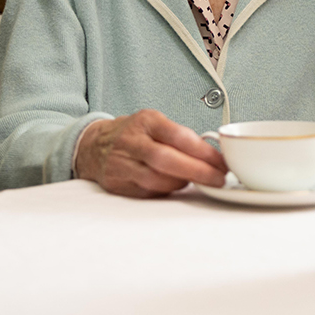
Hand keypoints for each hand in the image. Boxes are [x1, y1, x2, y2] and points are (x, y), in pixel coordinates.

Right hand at [75, 109, 227, 197]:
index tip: (222, 162)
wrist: (93, 145)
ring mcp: (120, 164)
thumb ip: (180, 136)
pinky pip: (147, 192)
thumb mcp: (155, 123)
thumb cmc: (135, 133)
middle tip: (219, 179)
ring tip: (198, 181)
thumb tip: (213, 156)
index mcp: (146, 121)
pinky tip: (176, 186)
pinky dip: (166, 192)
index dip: (203, 151)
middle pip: (166, 160)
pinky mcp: (116, 184)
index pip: (178, 136)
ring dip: (182, 183)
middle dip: (197, 172)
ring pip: (156, 180)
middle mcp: (131, 141)